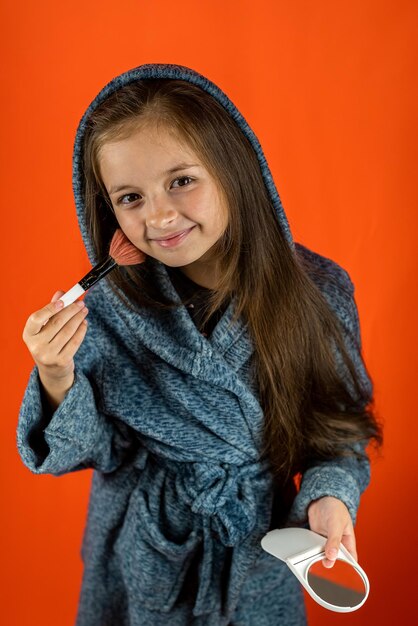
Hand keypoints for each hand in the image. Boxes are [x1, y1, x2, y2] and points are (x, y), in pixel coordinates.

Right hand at [22, 290, 88, 407]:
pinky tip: (84, 323)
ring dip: (78, 318)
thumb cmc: (48, 342)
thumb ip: (52, 310)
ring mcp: (48, 355)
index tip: (63, 300)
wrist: (52, 370)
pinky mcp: (61, 361)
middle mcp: (36, 346)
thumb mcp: (45, 328)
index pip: (36, 318)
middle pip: (57, 323)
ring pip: (68, 331)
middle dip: (71, 310)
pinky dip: (81, 330)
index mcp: (28, 335)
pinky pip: (75, 341)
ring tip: (84, 310)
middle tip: (81, 303)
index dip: (50, 308)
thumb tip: (61, 293)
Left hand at [307, 496, 356, 568]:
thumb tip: (332, 556)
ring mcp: (327, 543)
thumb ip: (334, 540)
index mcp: (348, 543)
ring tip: (314, 566)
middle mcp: (338, 545)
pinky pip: (315, 551)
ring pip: (324, 557)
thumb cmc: (335, 508)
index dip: (348, 570)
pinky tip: (307, 558)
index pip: (350, 561)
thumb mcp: (336, 524)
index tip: (342, 578)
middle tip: (324, 570)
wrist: (320, 499)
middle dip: (331, 567)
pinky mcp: (317, 541)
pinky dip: (311, 554)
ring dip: (319, 561)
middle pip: (336, 561)